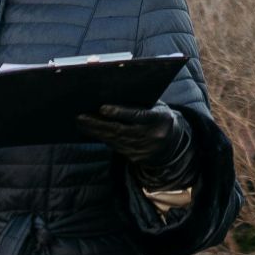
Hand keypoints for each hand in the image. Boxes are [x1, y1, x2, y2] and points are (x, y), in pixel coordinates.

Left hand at [76, 102, 193, 187]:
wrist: (173, 143)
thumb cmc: (159, 117)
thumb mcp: (156, 106)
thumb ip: (139, 103)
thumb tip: (111, 96)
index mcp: (159, 119)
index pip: (138, 115)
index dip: (120, 112)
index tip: (102, 108)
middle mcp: (152, 136)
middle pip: (121, 130)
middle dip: (98, 123)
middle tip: (81, 116)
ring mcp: (144, 150)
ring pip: (115, 140)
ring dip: (95, 132)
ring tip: (81, 123)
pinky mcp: (136, 158)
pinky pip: (115, 147)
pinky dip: (102, 138)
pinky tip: (91, 132)